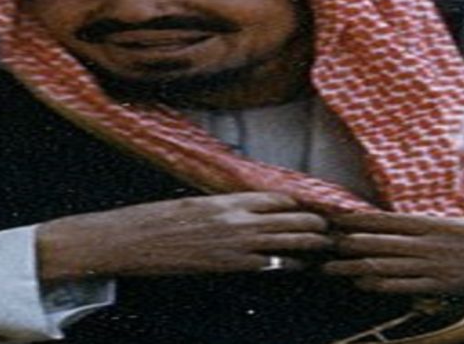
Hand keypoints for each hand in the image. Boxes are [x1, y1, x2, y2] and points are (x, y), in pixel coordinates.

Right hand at [36, 192, 329, 281]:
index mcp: (228, 198)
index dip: (300, 202)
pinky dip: (289, 264)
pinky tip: (300, 265)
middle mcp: (237, 219)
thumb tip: (249, 205)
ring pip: (288, 242)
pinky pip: (270, 265)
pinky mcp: (229, 267)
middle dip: (316, 223)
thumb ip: (226, 203)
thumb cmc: (159, 219)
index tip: (315, 204)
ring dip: (311, 244)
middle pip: (292, 218)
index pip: (278, 197)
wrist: (132, 241)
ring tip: (326, 245)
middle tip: (331, 227)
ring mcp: (235, 245)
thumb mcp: (195, 201)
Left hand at [322, 212, 463, 296]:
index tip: (330, 219)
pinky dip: (379, 284)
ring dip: (353, 266)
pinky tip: (361, 283)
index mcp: (430, 222)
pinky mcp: (441, 286)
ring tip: (330, 269)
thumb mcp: (458, 226)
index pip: (382, 219)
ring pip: (383, 264)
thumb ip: (428, 228)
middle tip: (319, 246)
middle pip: (375, 241)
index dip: (353, 220)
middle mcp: (426, 241)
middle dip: (344, 244)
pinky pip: (403, 285)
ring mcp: (432, 264)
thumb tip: (400, 228)